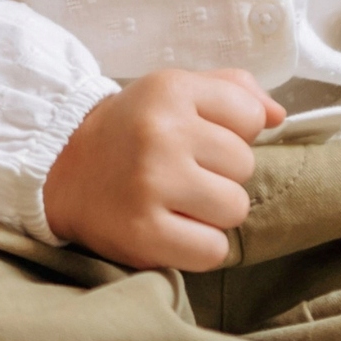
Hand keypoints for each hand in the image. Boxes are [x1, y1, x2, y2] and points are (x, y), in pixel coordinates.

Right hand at [41, 68, 277, 270]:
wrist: (61, 169)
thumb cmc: (130, 131)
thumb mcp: (173, 91)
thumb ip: (232, 90)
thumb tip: (279, 115)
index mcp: (170, 90)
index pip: (251, 116)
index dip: (233, 133)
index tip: (200, 139)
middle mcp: (161, 133)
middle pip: (244, 166)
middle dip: (221, 173)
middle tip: (183, 173)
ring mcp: (152, 184)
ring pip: (234, 209)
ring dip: (214, 213)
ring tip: (179, 202)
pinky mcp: (144, 234)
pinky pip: (213, 250)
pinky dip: (200, 247)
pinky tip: (173, 229)